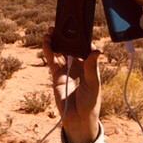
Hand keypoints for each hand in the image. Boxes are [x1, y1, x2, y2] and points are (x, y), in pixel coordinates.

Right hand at [41, 26, 100, 142]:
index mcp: (89, 65)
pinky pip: (51, 60)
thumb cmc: (90, 102)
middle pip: (70, 46)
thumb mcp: (93, 84)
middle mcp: (77, 65)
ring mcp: (66, 69)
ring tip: (50, 30)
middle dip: (66, 36)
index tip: (78, 25)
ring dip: (55, 41)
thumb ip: (92, 68)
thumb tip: (96, 51)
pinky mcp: (56, 75)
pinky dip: (48, 51)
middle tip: (61, 23)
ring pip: (59, 51)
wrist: (78, 118)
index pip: (85, 47)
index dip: (81, 36)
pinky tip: (46, 43)